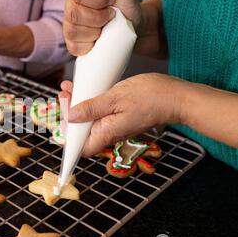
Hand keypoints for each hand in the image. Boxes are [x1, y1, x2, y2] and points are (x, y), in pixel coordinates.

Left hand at [59, 73, 184, 156]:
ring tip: (69, 88)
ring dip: (77, 105)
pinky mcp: (119, 116)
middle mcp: (109, 132)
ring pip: (89, 120)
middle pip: (81, 131)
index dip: (68, 139)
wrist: (177, 96)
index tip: (59, 122)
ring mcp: (115, 125)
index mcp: (107, 133)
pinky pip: (99, 112)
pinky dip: (89, 102)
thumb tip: (72, 116)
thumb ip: (92, 108)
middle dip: (68, 114)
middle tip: (64, 94)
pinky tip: (84, 89)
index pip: (81, 148)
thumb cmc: (152, 97)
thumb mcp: (116, 98)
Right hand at [64, 0, 141, 55]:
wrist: (134, 29)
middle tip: (110, 15)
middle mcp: (71, 7)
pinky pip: (76, 47)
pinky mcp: (72, 44)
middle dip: (99, 18)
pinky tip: (98, 39)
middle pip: (74, 15)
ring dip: (95, 32)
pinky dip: (91, 45)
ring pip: (74, 32)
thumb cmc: (126, 8)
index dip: (99, 1)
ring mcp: (69, 27)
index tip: (110, 1)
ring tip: (104, 26)